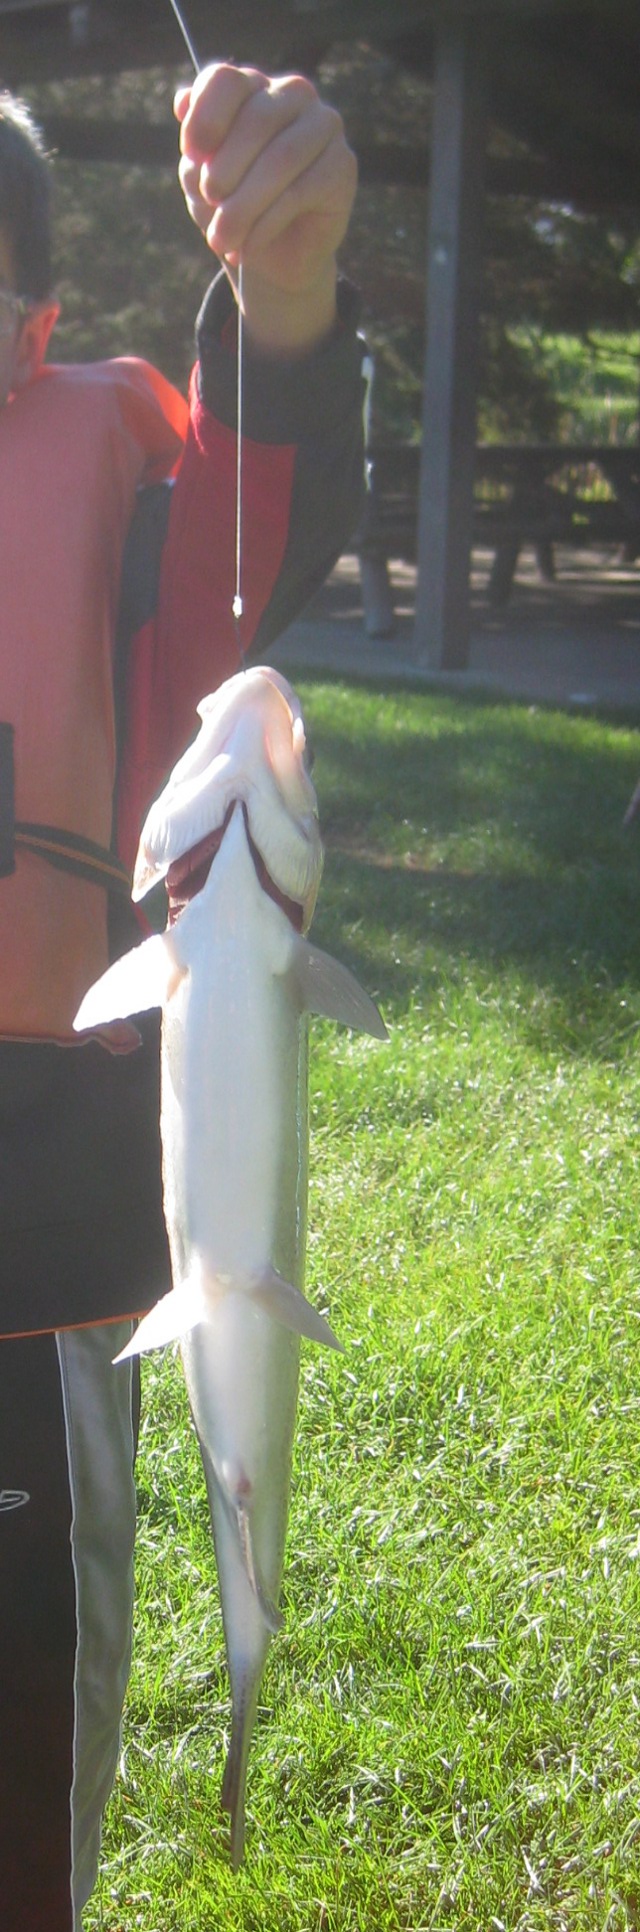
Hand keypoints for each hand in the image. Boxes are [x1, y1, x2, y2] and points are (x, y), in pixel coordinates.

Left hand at [174, 64, 356, 355]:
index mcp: (252, 87)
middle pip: (256, 120)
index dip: (205, 117)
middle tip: (209, 204)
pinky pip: (301, 192)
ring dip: (243, 206)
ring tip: (222, 239)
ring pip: (281, 158)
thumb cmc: (232, 207)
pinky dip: (266, 224)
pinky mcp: (342, 165)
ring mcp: (323, 126)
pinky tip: (248, 245)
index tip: (192, 157)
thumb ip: (196, 144)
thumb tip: (183, 101)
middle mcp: (292, 95)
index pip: (226, 81)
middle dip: (225, 170)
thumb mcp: (201, 177)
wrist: (270, 260)